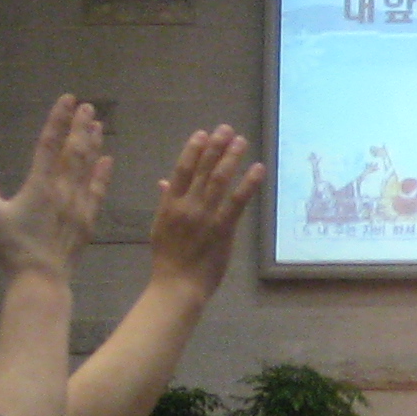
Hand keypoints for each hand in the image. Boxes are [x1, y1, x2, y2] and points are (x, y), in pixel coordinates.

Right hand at [0, 94, 110, 281]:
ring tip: (97, 125)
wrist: (41, 280)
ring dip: (93, 144)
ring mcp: (78, 205)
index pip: (50, 144)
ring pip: (89, 167)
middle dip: (80, 127)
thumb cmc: (13, 249)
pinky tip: (108, 161)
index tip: (67, 99)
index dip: (58, 120)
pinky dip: (103, 174)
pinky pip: (98, 191)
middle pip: (75, 151)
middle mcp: (63, 190)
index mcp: (40, 185)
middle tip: (87, 107)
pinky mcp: (87, 221)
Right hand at [147, 126, 264, 299]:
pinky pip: (237, 202)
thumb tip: (164, 182)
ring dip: (232, 158)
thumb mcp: (160, 227)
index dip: (193, 150)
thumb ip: (165, 202)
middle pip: (203, 170)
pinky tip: (257, 168)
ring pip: (219, 181)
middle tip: (226, 129)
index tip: (202, 133)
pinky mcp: (223, 229)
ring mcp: (205, 216)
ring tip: (241, 141)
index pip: (181, 170)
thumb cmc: (168, 259)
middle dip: (216, 147)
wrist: (177, 286)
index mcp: (169, 204)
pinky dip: (248, 183)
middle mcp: (187, 206)